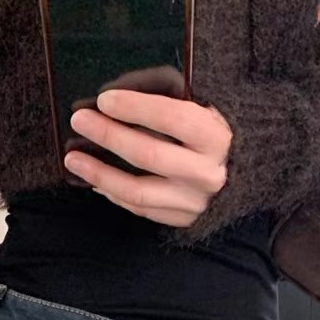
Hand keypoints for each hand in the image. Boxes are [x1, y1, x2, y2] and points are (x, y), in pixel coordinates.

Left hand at [65, 89, 230, 226]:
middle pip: (149, 155)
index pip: (172, 118)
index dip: (136, 108)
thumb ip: (172, 100)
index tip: (105, 99)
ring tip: (73, 158)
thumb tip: (117, 101)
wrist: (245, 174)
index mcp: (216, 137)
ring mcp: (194, 201)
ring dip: (100, 174)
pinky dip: (114, 194)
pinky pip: (142, 209)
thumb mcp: (207, 108)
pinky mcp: (183, 220)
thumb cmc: (217, 132)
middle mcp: (207, 173)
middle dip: (109, 135)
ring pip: (139, 191)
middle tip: (79, 119)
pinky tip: (95, 181)